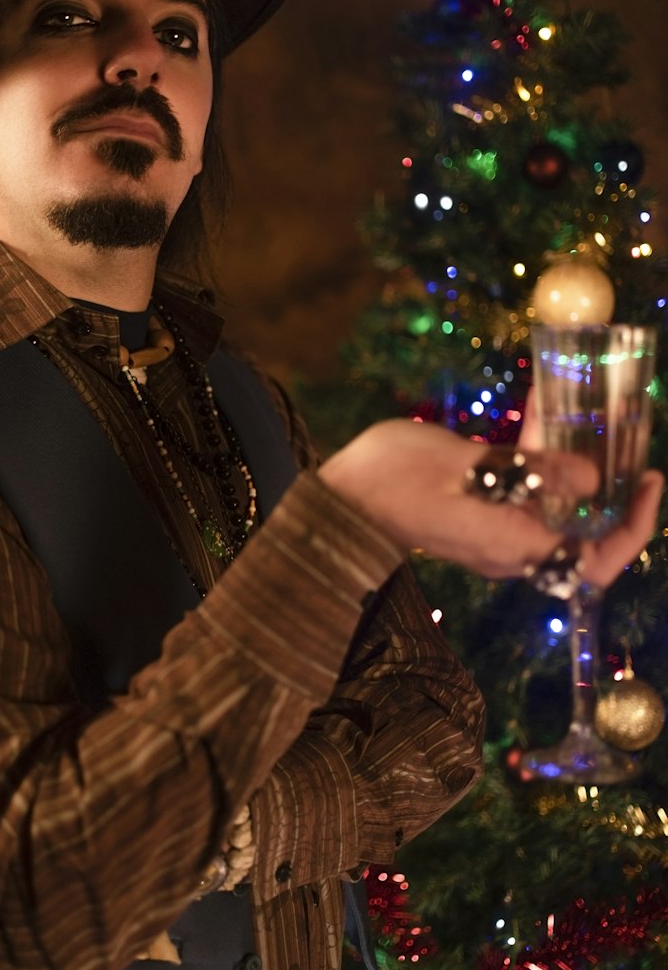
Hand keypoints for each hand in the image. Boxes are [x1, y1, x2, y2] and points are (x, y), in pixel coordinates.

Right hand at [319, 419, 662, 587]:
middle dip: (611, 488)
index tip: (648, 480)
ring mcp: (491, 536)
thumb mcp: (464, 464)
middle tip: (628, 438)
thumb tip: (589, 476)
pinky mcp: (473, 518)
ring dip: (575, 466)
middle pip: (581, 532)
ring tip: (588, 414)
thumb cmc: (390, 480)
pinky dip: (540, 460)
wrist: (334, 500)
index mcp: (513, 544)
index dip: (632, 526)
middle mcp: (510, 550)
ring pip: (554, 508)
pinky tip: (539, 411)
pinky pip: (523, 495)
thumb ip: (529, 470)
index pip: (595, 558)